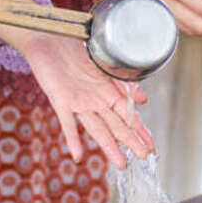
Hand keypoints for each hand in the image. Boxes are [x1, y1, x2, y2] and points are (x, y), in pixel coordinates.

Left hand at [22, 35, 152, 168]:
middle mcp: (96, 101)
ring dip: (109, 146)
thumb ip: (124, 83)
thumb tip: (143, 101)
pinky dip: (73, 140)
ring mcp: (79, 103)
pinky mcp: (60, 101)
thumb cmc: (76, 49)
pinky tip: (78, 156)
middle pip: (116, 125)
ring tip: (122, 163)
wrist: (50, 39)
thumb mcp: (105, 64)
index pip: (128, 116)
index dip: (140, 131)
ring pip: (97, 129)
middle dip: (131, 141)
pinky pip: (68, 124)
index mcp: (108, 92)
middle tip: (144, 157)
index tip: (151, 146)